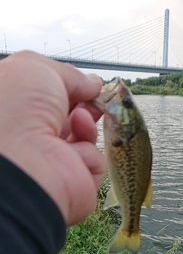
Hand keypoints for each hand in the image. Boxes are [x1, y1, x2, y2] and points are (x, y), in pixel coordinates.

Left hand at [0, 50, 106, 224]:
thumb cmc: (16, 111)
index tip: (88, 84)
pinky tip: (76, 151)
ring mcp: (51, 161)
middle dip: (86, 106)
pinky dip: (89, 154)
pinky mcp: (71, 183)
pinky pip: (93, 164)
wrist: (21, 161)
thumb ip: (70, 74)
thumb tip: (92, 83)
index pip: (50, 98)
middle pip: (70, 118)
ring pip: (84, 139)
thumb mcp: (40, 70)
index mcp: (17, 111)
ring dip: (86, 125)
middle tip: (95, 99)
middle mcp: (30, 136)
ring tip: (80, 120)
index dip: (71, 88)